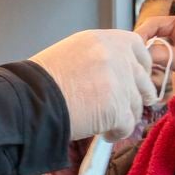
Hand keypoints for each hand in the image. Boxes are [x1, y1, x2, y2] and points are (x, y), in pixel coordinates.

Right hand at [31, 29, 156, 141]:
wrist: (32, 100)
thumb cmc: (42, 80)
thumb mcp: (73, 53)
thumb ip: (100, 56)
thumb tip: (117, 71)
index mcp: (105, 40)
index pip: (138, 48)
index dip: (139, 66)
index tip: (134, 77)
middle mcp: (117, 57)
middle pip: (142, 79)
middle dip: (136, 95)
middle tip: (125, 105)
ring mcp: (120, 83)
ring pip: (136, 104)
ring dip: (123, 116)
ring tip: (105, 123)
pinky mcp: (118, 109)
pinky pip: (129, 125)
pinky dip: (118, 132)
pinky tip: (105, 134)